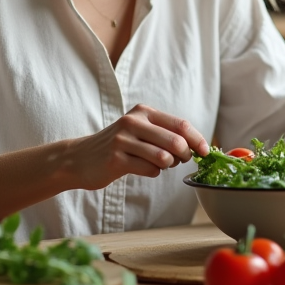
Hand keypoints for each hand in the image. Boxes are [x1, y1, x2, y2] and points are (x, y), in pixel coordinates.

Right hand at [67, 104, 209, 190]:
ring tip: (157, 164)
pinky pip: (149, 170)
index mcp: (143, 111)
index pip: (180, 124)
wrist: (79, 158)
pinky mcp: (116, 159)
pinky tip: (141, 168)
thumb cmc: (117, 146)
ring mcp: (123, 140)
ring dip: (167, 166)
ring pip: (163, 157)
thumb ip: (165, 134)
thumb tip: (196, 147)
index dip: (197, 140)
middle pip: (176, 141)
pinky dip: (152, 172)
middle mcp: (133, 122)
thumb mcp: (139, 130)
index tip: (205, 152)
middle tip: (179, 161)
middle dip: (184, 155)